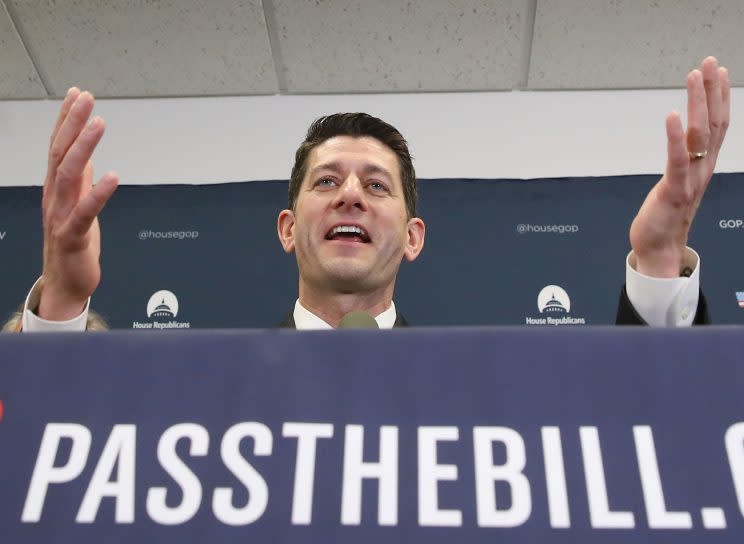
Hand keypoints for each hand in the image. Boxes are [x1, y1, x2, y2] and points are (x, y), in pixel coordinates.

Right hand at [38, 88, 118, 319]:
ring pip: (69, 175)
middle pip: (61, 153)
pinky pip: (85, 211)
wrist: (65, 280)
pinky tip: (113, 175)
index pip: (59, 145)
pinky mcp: (72, 235)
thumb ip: (80, 177)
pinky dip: (98, 193)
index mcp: (56, 186)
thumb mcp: (77, 201)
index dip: (67, 119)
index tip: (77, 94)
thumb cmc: (72, 240)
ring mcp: (60, 214)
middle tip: (85, 98)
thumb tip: (86, 150)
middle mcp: (54, 196)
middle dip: (73, 123)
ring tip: (99, 124)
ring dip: (85, 147)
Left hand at [629, 56, 729, 277]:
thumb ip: (684, 162)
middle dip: (712, 91)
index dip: (720, 97)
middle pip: (715, 123)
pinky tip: (672, 115)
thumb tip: (682, 141)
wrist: (660, 249)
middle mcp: (703, 169)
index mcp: (704, 166)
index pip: (718, 126)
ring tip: (694, 76)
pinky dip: (675, 136)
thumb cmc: (665, 216)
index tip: (717, 71)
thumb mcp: (679, 182)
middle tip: (709, 62)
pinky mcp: (674, 190)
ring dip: (698, 103)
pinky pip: (677, 159)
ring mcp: (691, 179)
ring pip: (700, 136)